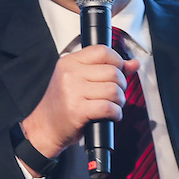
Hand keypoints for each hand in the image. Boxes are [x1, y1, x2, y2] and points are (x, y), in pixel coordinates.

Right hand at [21, 45, 138, 162]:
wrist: (45, 127)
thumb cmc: (62, 104)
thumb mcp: (79, 80)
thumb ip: (106, 69)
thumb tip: (133, 64)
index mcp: (69, 62)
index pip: (102, 51)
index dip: (117, 61)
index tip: (118, 71)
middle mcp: (70, 74)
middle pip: (112, 71)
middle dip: (121, 85)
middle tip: (115, 93)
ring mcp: (73, 92)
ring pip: (113, 89)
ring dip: (119, 101)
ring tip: (112, 105)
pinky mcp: (77, 110)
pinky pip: (109, 107)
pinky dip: (116, 113)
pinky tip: (110, 115)